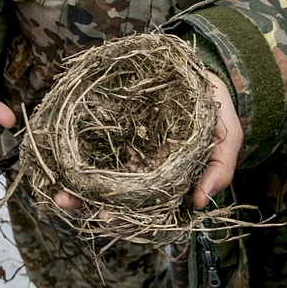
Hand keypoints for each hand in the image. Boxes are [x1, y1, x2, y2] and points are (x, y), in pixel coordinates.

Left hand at [52, 69, 243, 211]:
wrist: (203, 70)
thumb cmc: (216, 108)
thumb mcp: (227, 136)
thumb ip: (220, 168)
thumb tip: (201, 202)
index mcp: (169, 174)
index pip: (145, 203)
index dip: (125, 214)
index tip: (107, 217)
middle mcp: (146, 165)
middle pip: (116, 192)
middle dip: (92, 200)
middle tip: (69, 201)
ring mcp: (130, 143)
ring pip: (101, 170)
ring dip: (78, 183)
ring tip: (59, 192)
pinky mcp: (118, 121)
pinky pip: (95, 140)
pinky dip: (76, 150)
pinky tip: (59, 157)